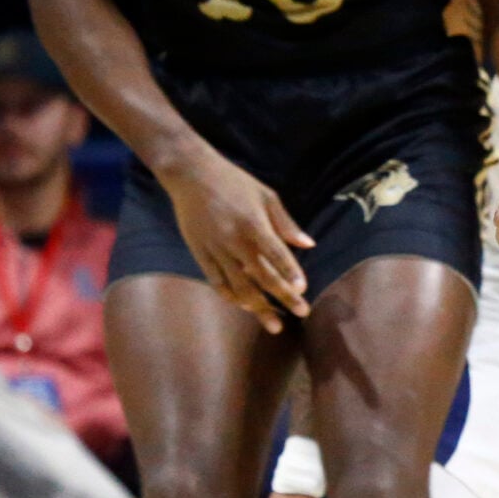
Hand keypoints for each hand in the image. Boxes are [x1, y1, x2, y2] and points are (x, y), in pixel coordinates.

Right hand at [164, 147, 313, 332]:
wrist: (190, 173)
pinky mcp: (199, 253)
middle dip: (284, 297)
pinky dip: (232, 297)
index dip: (291, 273)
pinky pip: (217, 282)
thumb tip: (308, 244)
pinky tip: (246, 307)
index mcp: (253, 224)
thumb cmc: (233, 181)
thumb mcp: (266, 195)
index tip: (303, 289)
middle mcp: (234, 240)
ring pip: (239, 286)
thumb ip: (286, 223)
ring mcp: (215, 249)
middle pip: (262, 276)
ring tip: (275, 324)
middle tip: (302, 313)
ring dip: (259, 308)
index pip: (276, 255)